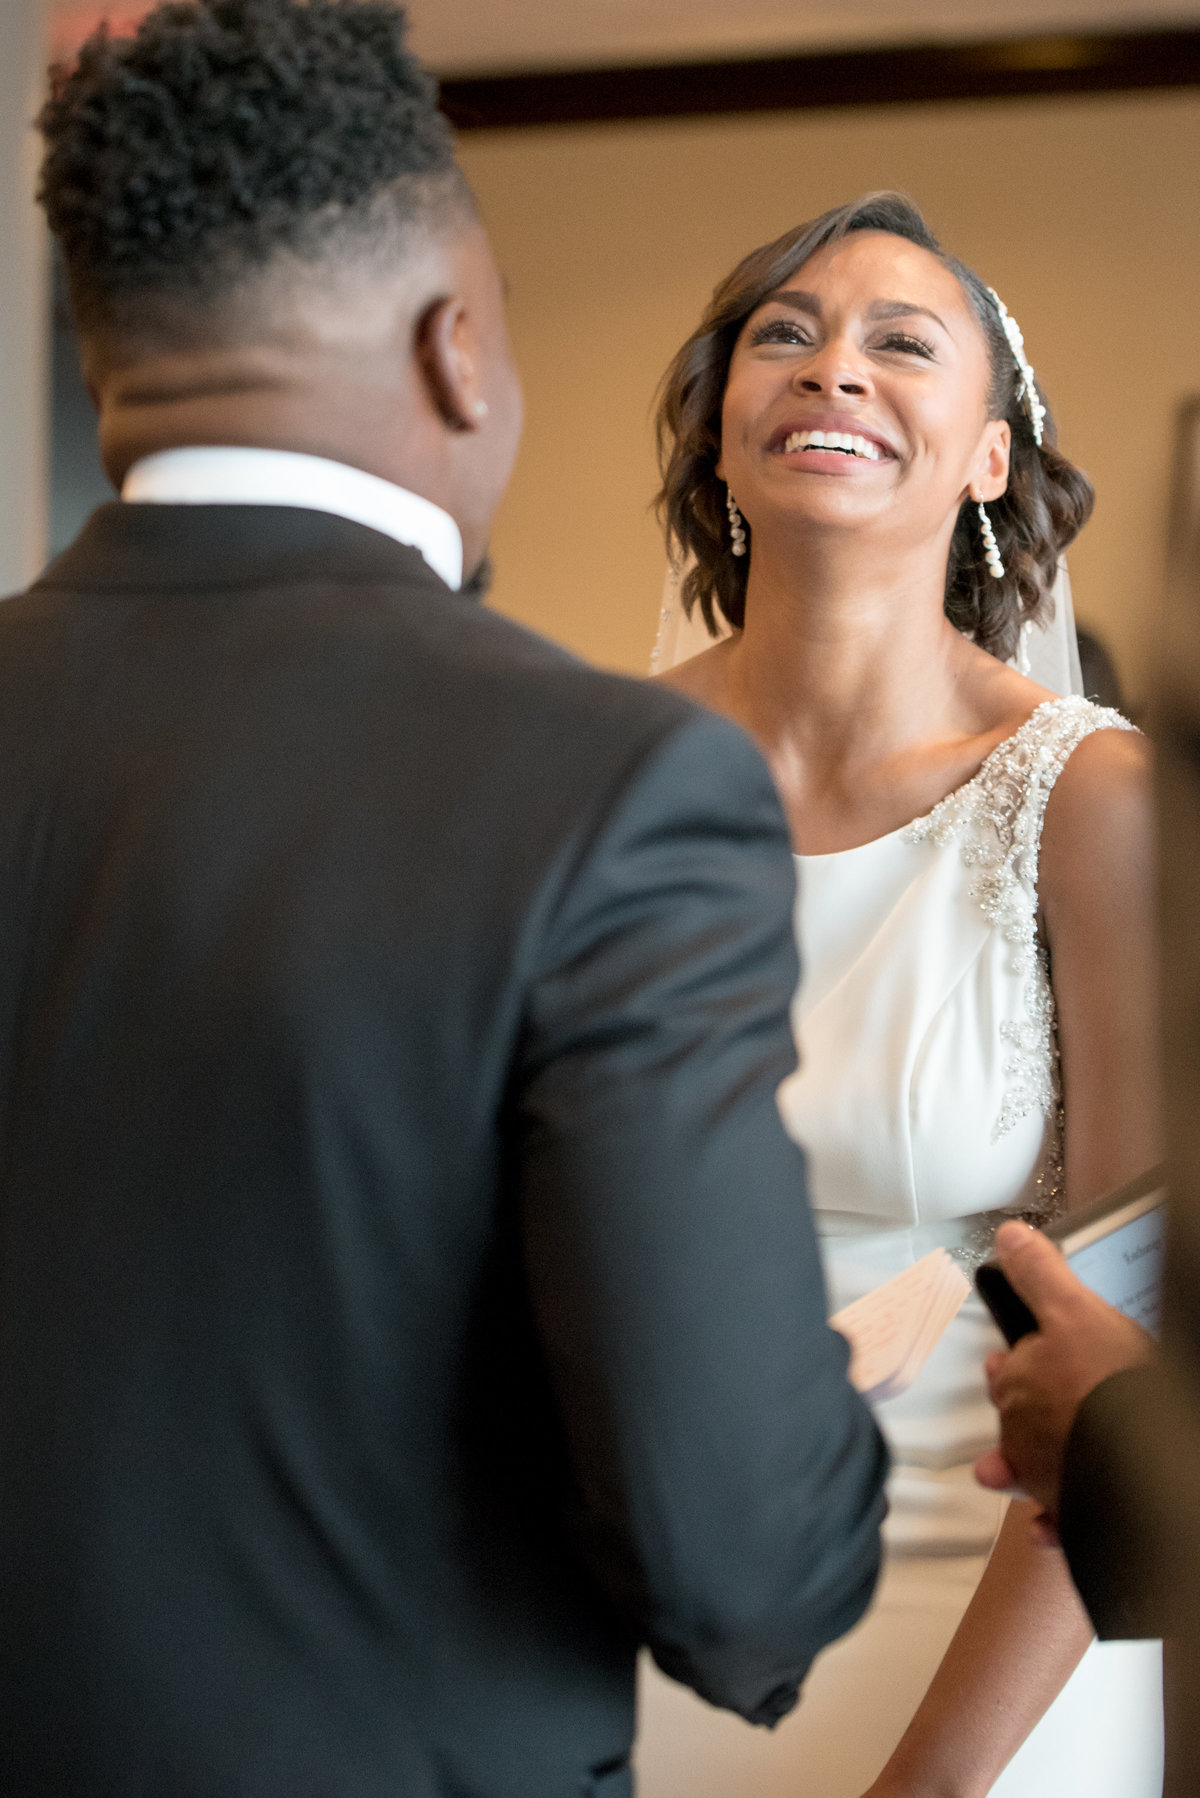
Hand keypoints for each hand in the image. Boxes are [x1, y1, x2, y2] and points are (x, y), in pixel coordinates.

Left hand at [974, 1221, 1153, 1514]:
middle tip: (1039, 1395)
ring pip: (1029, 1469)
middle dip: (1023, 1407)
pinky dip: (1050, 1522)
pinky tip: (1047, 1526)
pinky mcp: (1072, 1510)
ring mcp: (1045, 1476)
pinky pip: (1056, 1520)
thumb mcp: (1076, 1310)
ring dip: (1022, 1467)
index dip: (1014, 1360)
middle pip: (1016, 1418)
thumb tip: (1007, 1236)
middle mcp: (1021, 1436)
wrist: (1140, 1458)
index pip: (1006, 1370)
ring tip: (1015, 1467)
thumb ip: (1040, 1274)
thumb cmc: (1107, 1382)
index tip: (1015, 1356)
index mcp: (1016, 1386)